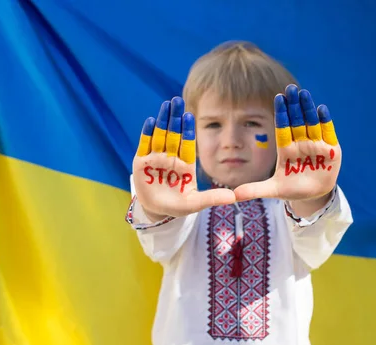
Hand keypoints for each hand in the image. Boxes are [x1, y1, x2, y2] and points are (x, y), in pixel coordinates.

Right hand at [133, 97, 234, 217]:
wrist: (156, 212)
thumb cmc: (177, 207)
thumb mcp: (195, 203)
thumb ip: (212, 198)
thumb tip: (234, 199)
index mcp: (185, 164)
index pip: (187, 143)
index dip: (188, 130)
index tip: (190, 116)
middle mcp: (171, 157)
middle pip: (173, 134)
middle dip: (175, 118)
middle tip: (177, 100)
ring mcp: (156, 158)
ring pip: (160, 135)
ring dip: (162, 120)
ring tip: (166, 105)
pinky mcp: (141, 162)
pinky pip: (145, 145)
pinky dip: (147, 133)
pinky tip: (151, 120)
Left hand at [234, 84, 340, 201]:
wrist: (314, 196)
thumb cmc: (292, 189)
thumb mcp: (273, 190)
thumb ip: (255, 190)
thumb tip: (234, 195)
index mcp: (286, 149)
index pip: (283, 127)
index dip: (281, 113)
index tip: (278, 97)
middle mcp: (301, 143)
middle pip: (297, 121)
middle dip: (294, 105)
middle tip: (290, 88)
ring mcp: (316, 145)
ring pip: (311, 123)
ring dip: (308, 108)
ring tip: (304, 94)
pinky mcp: (331, 150)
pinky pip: (327, 132)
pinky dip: (325, 121)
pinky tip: (321, 108)